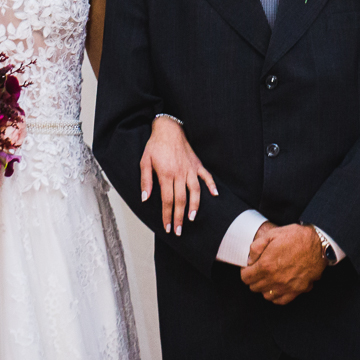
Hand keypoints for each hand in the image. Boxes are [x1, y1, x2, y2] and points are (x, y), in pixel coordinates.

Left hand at [139, 115, 216, 234]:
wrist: (168, 128)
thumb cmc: (155, 145)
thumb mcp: (144, 161)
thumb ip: (145, 181)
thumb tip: (144, 199)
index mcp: (166, 174)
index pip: (167, 200)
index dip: (167, 215)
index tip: (167, 227)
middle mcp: (180, 174)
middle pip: (181, 200)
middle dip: (179, 217)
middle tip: (179, 231)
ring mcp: (190, 169)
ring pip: (195, 192)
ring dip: (195, 206)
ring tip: (192, 218)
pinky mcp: (197, 164)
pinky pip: (207, 176)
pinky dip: (211, 186)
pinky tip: (215, 195)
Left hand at [241, 224, 324, 304]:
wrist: (318, 243)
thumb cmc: (295, 237)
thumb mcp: (272, 234)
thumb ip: (256, 247)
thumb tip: (250, 260)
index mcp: (266, 265)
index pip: (246, 278)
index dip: (246, 271)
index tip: (250, 267)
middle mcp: (275, 279)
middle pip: (254, 287)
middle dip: (254, 279)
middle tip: (259, 270)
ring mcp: (286, 287)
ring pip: (266, 295)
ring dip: (265, 288)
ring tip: (269, 278)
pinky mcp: (297, 290)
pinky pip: (281, 300)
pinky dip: (277, 295)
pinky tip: (278, 286)